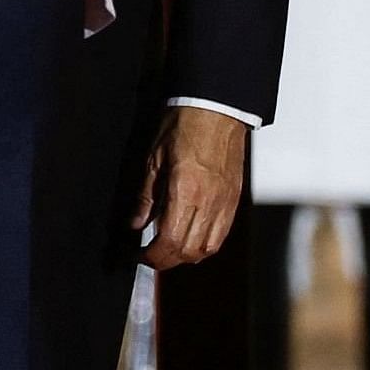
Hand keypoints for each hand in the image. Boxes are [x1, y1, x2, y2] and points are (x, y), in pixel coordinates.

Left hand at [134, 105, 247, 269]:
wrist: (216, 108)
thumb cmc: (185, 124)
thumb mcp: (153, 159)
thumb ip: (145, 197)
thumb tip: (135, 224)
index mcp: (186, 191)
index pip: (170, 241)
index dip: (152, 256)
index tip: (139, 255)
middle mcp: (209, 201)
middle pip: (189, 251)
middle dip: (166, 260)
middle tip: (150, 255)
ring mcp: (225, 202)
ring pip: (207, 248)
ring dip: (186, 255)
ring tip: (169, 248)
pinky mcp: (234, 199)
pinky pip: (221, 234)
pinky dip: (205, 244)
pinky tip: (191, 237)